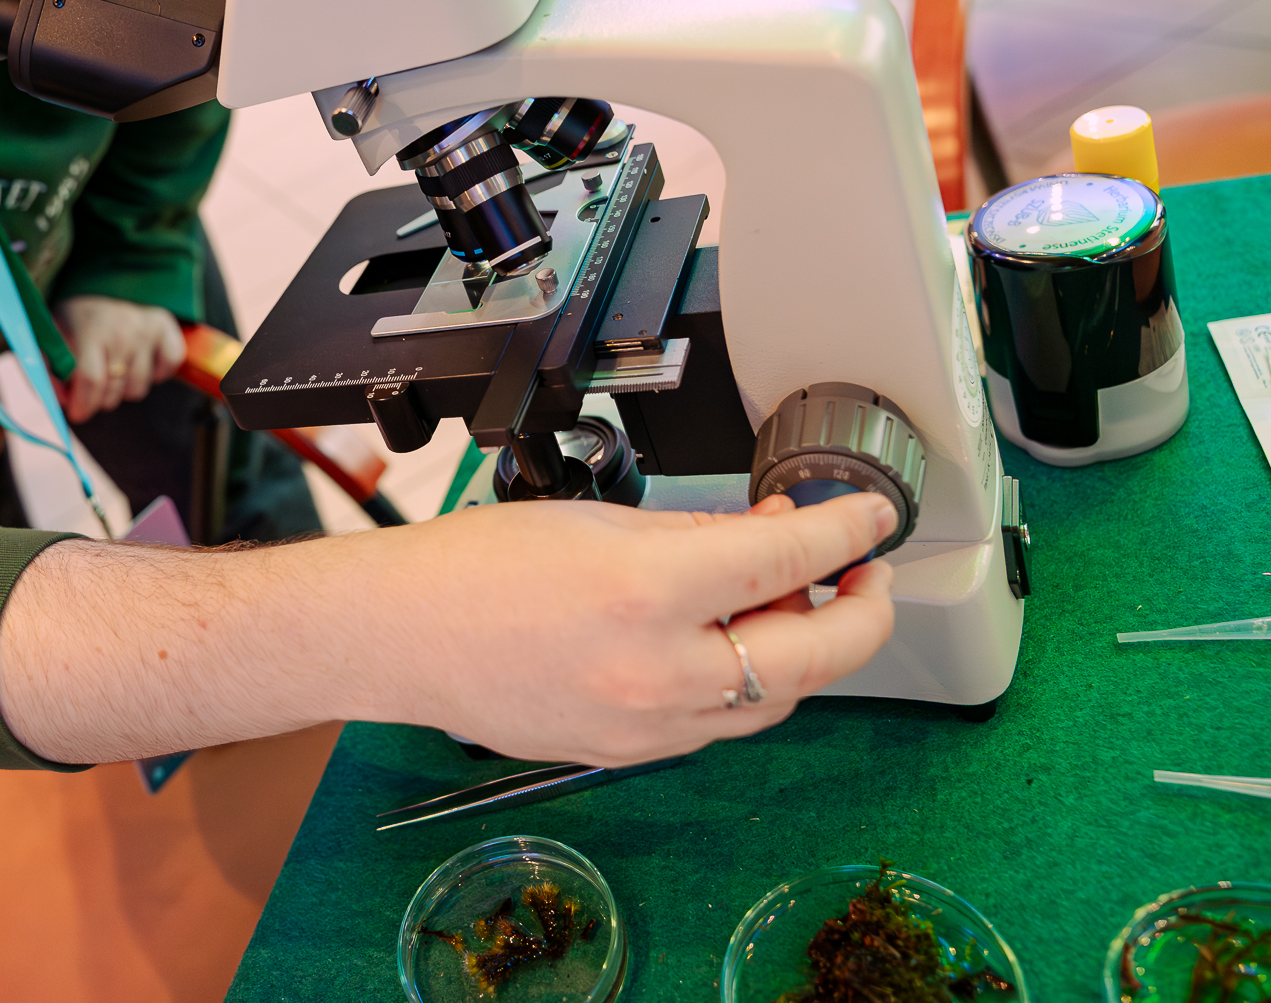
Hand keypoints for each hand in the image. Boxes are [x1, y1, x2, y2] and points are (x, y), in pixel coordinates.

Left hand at [53, 295, 184, 421]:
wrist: (104, 281)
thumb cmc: (77, 316)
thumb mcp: (54, 334)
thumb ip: (51, 367)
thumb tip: (61, 400)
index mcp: (91, 330)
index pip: (92, 380)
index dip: (84, 404)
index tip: (77, 414)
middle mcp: (123, 330)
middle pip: (115, 390)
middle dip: (99, 399)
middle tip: (93, 390)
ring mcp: (147, 329)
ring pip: (138, 388)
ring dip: (124, 389)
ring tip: (115, 371)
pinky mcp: (166, 328)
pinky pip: (169, 368)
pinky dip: (157, 373)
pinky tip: (141, 363)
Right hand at [353, 493, 896, 767]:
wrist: (400, 634)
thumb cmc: (473, 567)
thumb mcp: (598, 519)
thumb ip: (697, 531)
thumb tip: (771, 534)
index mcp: (647, 590)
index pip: (790, 560)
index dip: (847, 531)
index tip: (870, 517)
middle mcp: (655, 669)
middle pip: (814, 655)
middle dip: (862, 612)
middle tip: (865, 575)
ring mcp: (645, 725)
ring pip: (774, 701)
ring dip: (802, 651)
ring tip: (786, 600)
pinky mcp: (629, 753)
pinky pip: (718, 723)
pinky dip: (743, 682)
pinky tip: (727, 640)